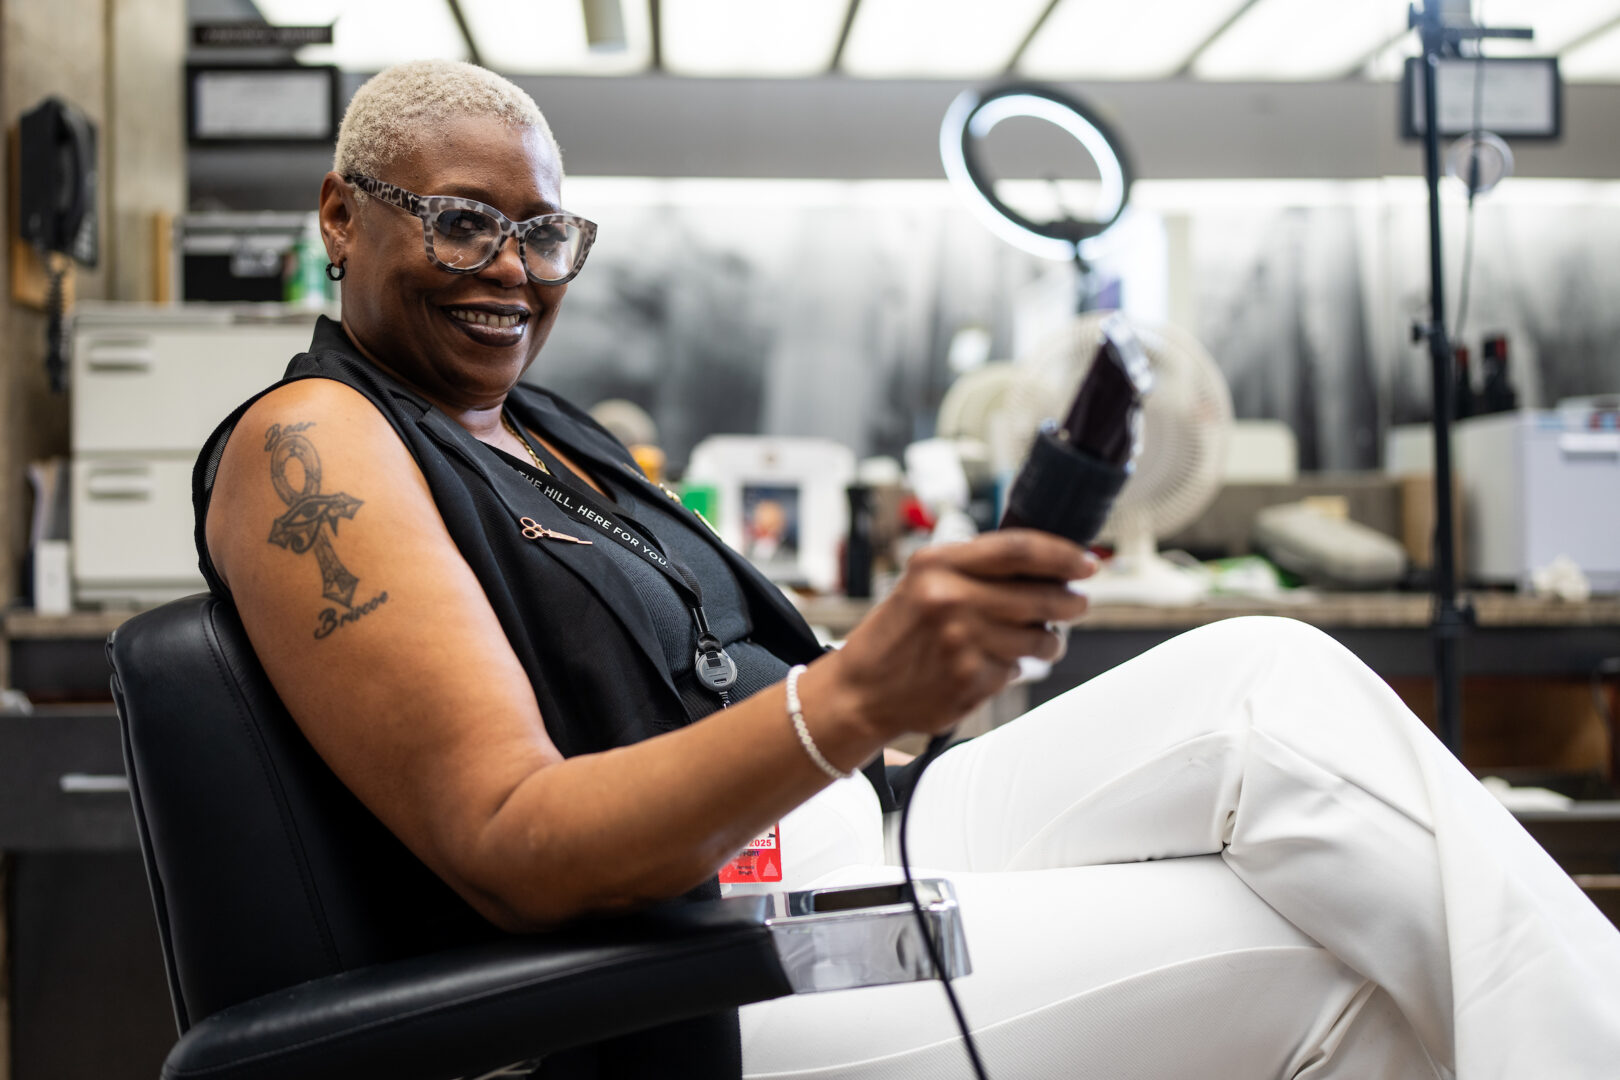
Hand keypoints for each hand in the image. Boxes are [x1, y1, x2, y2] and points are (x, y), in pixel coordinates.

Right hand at [819, 529, 1095, 740]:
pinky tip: (986, 666)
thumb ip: (975, 568)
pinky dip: (1011, 669)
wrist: (860, 690)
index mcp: (937, 564)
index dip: (1062, 555)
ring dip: (1048, 641)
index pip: (1019, 549)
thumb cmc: (897, 633)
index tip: (1086, 562)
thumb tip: (1047, 565)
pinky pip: (1016, 670)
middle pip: (1041, 595)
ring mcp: (961, 641)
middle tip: (1076, 604)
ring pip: (1039, 638)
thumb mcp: (922, 582)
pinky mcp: (971, 679)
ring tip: (1034, 641)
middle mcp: (949, 598)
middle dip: (1069, 602)